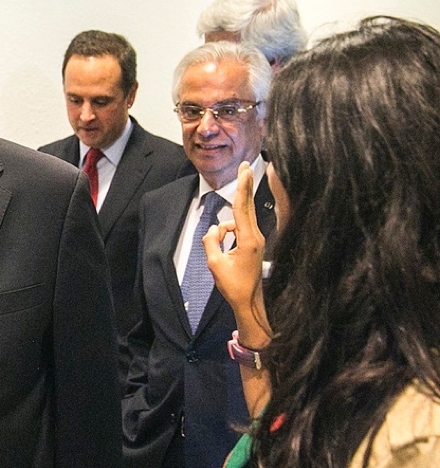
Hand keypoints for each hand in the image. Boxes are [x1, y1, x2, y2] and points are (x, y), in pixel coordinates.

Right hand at [203, 161, 269, 346]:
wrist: (249, 302)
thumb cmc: (233, 285)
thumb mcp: (214, 264)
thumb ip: (211, 242)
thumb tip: (212, 229)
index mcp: (248, 240)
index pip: (242, 208)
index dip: (242, 187)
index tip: (245, 171)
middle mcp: (256, 237)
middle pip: (245, 207)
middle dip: (243, 187)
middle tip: (245, 166)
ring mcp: (257, 240)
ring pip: (236, 223)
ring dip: (224, 232)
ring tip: (220, 256)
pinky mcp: (255, 244)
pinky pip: (238, 232)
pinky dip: (228, 236)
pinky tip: (224, 253)